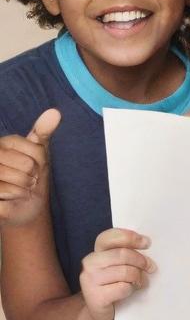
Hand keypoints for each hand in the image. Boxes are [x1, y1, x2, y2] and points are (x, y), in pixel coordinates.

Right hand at [0, 110, 60, 227]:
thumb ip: (43, 131)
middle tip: (28, 181)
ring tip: (19, 189)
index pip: (36, 151)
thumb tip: (55, 112)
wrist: (23, 207)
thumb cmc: (30, 177)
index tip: (35, 168)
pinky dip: (13, 196)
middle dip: (33, 177)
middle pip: (26, 165)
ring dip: (23, 188)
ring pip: (15, 179)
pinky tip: (9, 197)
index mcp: (3, 143)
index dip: (40, 163)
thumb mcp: (39, 152)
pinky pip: (3, 191)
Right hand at [80, 227, 154, 319]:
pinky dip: (131, 289)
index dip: (130, 237)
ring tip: (140, 282)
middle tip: (151, 268)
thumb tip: (147, 243)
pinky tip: (129, 291)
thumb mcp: (121, 264)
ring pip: (125, 272)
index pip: (110, 237)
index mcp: (98, 250)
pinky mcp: (95, 297)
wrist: (101, 310)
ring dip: (138, 277)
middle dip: (141, 261)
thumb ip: (128, 252)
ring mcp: (90, 280)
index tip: (147, 243)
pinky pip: (123, 288)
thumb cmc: (116, 282)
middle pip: (123, 255)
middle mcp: (90, 263)